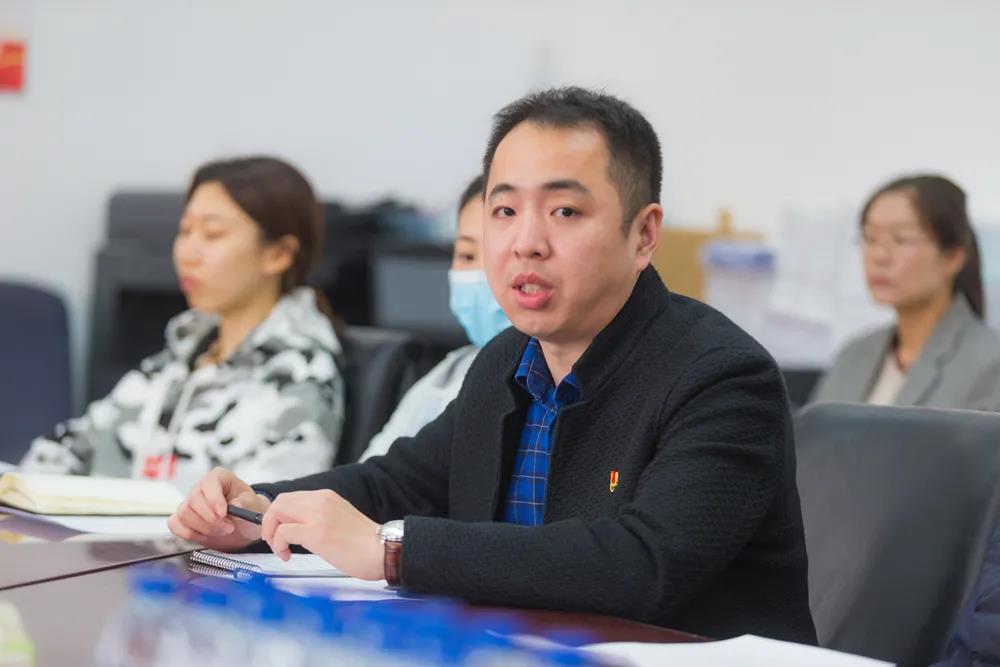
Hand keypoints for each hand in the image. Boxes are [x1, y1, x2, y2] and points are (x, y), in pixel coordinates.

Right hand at [167, 467, 268, 550]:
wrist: (244, 527)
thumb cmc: (248, 510)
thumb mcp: (254, 505)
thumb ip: (245, 504)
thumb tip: (235, 504)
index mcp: (219, 478)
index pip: (209, 482)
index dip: (214, 499)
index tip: (223, 513)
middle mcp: (202, 488)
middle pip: (193, 499)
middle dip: (211, 518)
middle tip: (228, 526)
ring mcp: (190, 503)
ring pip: (184, 514)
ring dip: (204, 528)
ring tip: (222, 530)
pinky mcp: (184, 519)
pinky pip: (175, 525)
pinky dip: (189, 534)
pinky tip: (206, 535)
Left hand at [260, 489, 383, 580]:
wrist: (383, 550)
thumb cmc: (365, 543)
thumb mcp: (339, 519)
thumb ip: (320, 517)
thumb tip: (299, 528)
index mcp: (327, 497)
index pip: (291, 498)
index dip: (278, 515)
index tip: (279, 531)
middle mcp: (321, 500)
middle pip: (280, 502)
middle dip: (269, 522)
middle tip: (274, 541)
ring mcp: (318, 515)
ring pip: (277, 512)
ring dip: (271, 532)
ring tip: (280, 549)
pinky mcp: (316, 532)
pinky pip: (282, 532)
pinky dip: (278, 544)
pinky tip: (286, 555)